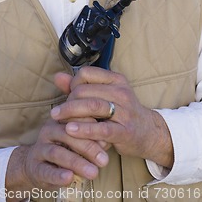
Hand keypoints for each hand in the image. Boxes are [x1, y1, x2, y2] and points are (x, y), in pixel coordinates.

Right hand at [5, 116, 108, 197]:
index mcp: (60, 120)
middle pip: (68, 135)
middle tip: (104, 160)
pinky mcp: (35, 167)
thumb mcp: (76, 141)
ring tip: (93, 173)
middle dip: (88, 147)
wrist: (36, 165)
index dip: (92, 128)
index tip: (108, 139)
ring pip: (57, 153)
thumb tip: (107, 140)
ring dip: (76, 163)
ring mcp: (40, 148)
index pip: (76, 119)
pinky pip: (46, 170)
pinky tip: (69, 178)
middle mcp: (48, 131)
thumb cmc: (64, 150)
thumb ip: (90, 139)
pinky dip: (58, 175)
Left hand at [51, 67, 173, 168]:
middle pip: (86, 90)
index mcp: (116, 79)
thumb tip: (57, 76)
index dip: (73, 82)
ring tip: (57, 117)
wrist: (148, 133)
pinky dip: (84, 129)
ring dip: (70, 111)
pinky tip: (70, 130)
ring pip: (92, 106)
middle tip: (58, 111)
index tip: (69, 94)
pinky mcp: (125, 131)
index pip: (87, 73)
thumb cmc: (121, 112)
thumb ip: (80, 86)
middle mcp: (121, 92)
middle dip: (68, 100)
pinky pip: (102, 129)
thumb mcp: (104, 95)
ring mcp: (125, 111)